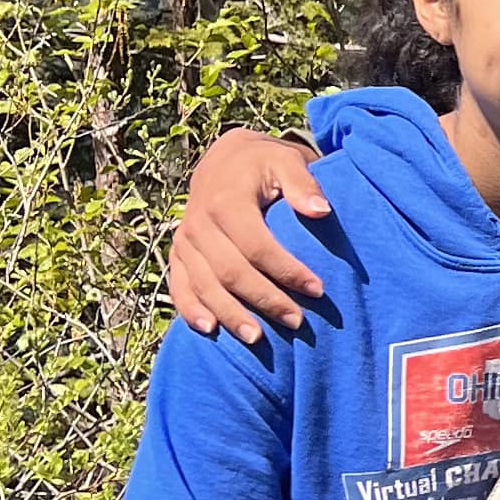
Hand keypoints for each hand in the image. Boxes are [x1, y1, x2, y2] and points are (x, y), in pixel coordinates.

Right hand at [170, 128, 331, 343]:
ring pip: (205, 285)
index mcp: (226, 201)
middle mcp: (199, 223)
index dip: (288, 271)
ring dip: (230, 314)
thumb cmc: (264, 164)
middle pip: (231, 272)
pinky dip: (190, 310)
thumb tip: (321, 211)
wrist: (225, 160)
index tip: (318, 289)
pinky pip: (179, 286)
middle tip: (297, 321)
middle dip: (265, 299)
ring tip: (257, 339)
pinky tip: (210, 330)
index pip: (258, 246)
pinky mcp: (178, 253)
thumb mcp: (286, 162)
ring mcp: (185, 241)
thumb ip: (303, 184)